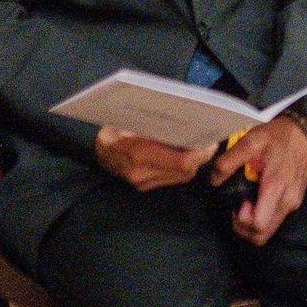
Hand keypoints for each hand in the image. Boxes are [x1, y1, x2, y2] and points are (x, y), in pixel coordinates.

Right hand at [93, 124, 221, 191]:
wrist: (96, 151)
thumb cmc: (114, 129)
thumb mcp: (131, 120)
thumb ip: (155, 123)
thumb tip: (186, 119)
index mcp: (138, 153)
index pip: (181, 161)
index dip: (200, 153)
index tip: (210, 141)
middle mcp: (142, 173)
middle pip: (185, 171)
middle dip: (201, 157)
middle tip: (210, 141)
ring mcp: (143, 183)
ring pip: (182, 177)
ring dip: (195, 163)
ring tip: (201, 146)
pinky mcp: (145, 187)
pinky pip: (173, 179)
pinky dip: (184, 168)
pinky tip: (187, 155)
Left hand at [205, 116, 306, 244]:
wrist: (306, 132)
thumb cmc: (278, 136)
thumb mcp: (249, 141)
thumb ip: (228, 161)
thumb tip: (214, 181)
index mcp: (275, 188)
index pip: (258, 226)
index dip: (242, 221)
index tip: (240, 202)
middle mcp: (287, 202)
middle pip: (262, 236)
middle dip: (244, 228)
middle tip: (240, 205)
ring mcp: (293, 204)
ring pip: (269, 231)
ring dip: (254, 223)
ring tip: (248, 200)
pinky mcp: (296, 201)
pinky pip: (276, 219)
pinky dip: (264, 216)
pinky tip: (259, 197)